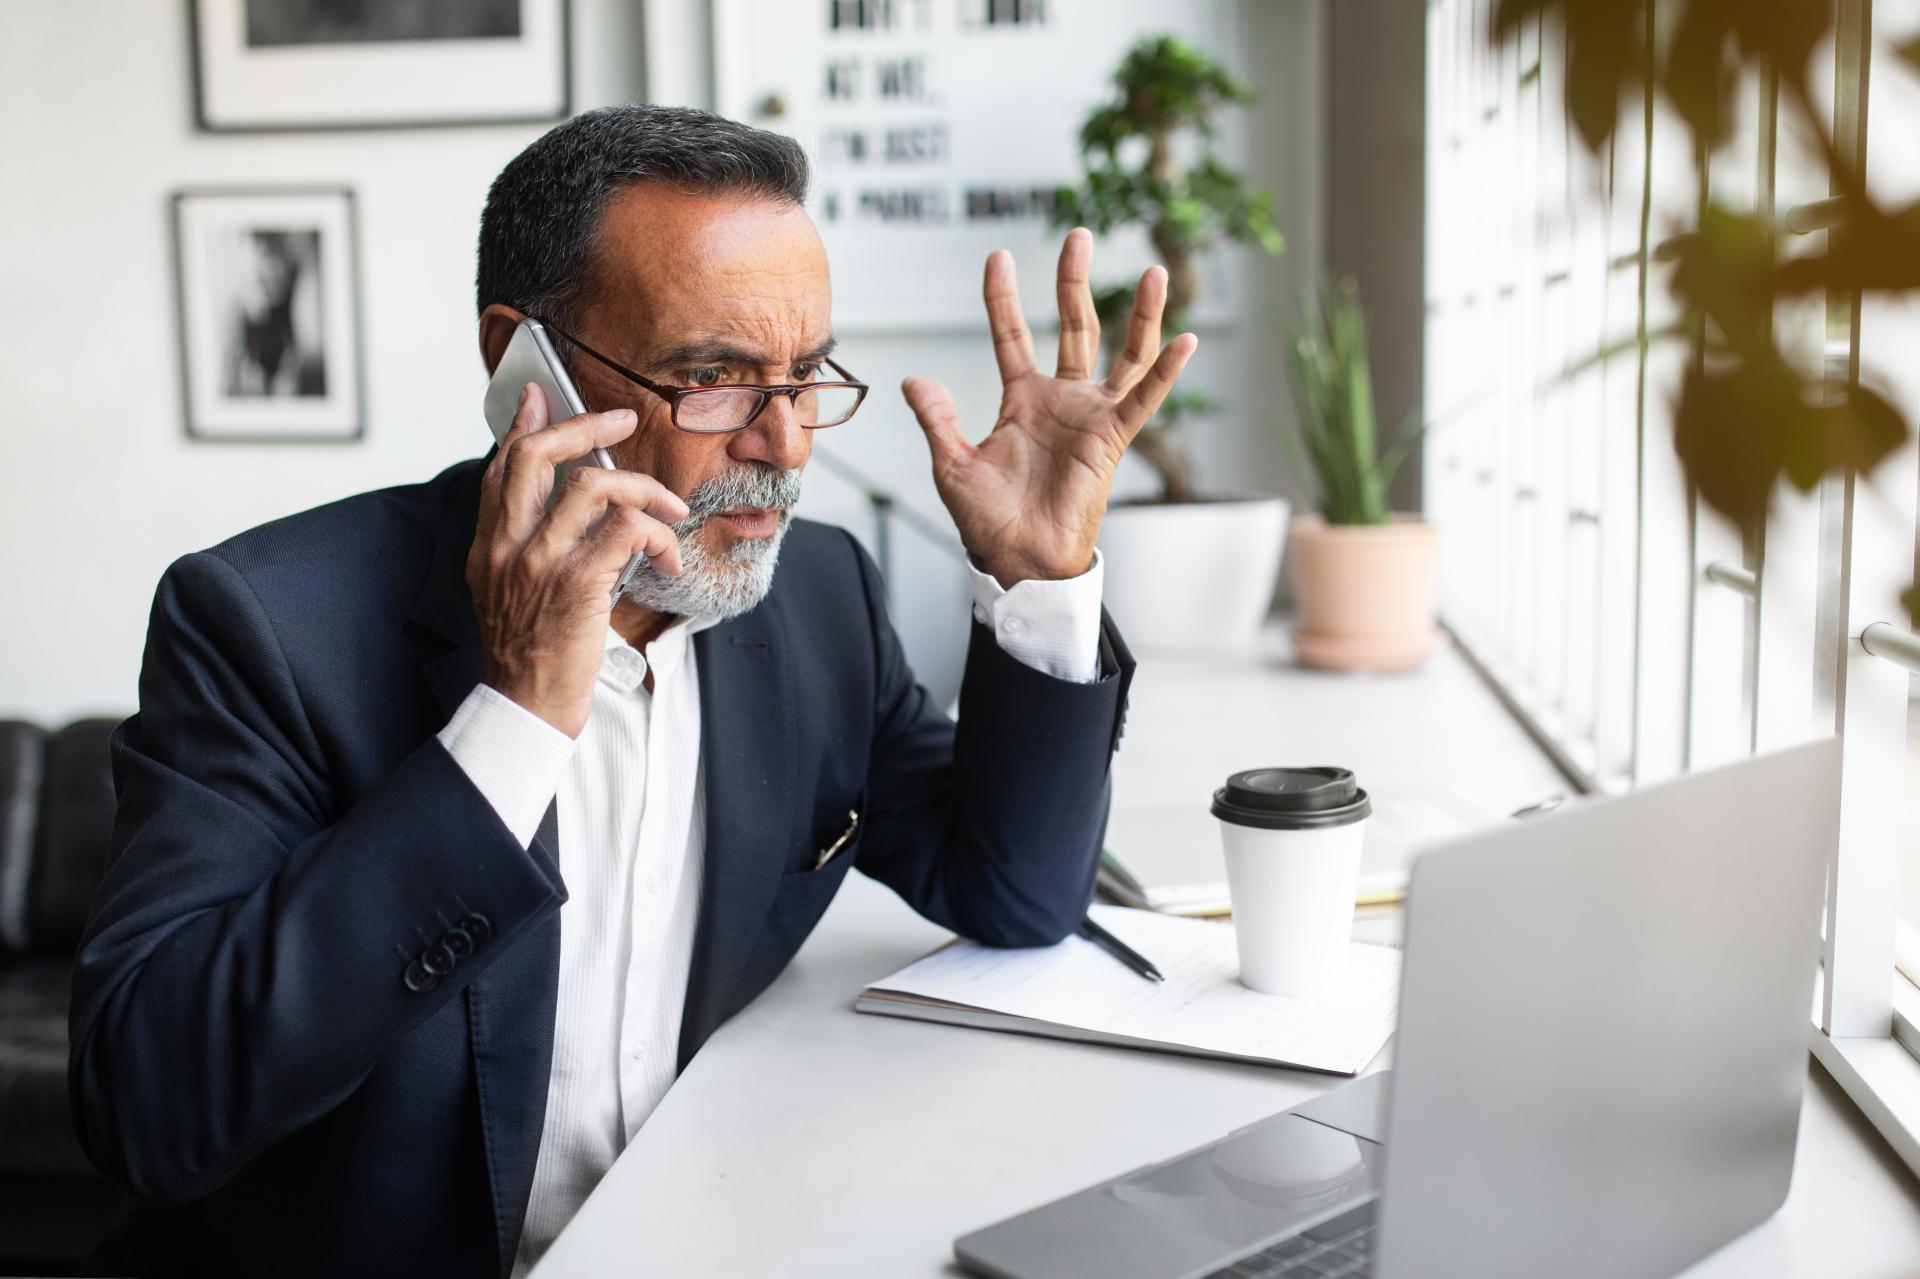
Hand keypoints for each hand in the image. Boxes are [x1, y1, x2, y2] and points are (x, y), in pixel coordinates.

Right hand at [466, 384, 688, 737]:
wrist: (525, 707)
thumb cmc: (531, 654)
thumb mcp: (509, 591)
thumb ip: (527, 547)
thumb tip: (569, 509)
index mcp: (489, 544)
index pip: (501, 466)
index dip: (522, 425)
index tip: (541, 398)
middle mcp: (508, 545)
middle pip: (539, 455)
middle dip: (586, 425)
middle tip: (622, 419)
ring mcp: (540, 561)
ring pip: (597, 485)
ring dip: (646, 491)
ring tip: (670, 514)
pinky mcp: (577, 583)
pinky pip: (629, 529)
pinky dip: (659, 536)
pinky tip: (668, 560)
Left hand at [902, 228, 1198, 585]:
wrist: (1019, 560)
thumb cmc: (988, 520)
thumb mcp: (952, 465)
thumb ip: (937, 419)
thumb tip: (914, 379)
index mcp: (1021, 400)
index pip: (1010, 335)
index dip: (1002, 297)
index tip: (998, 256)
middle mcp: (1060, 399)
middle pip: (1073, 326)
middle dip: (1074, 282)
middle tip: (1078, 236)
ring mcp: (1089, 416)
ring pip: (1121, 353)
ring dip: (1140, 314)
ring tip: (1153, 271)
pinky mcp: (1111, 439)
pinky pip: (1142, 400)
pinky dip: (1164, 372)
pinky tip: (1185, 340)